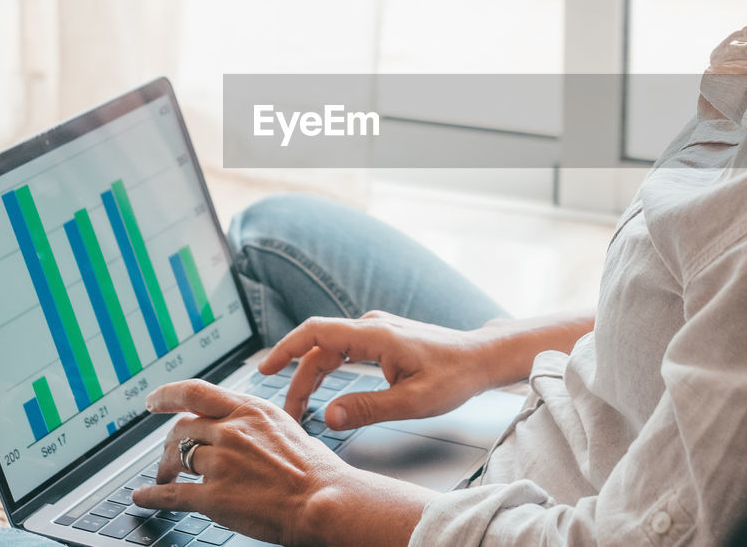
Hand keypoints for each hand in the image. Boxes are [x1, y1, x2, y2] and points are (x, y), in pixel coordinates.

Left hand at [132, 379, 350, 544]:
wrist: (324, 500)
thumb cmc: (315, 470)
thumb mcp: (286, 427)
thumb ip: (257, 424)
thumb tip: (244, 428)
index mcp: (249, 410)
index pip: (195, 392)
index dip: (168, 395)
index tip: (154, 400)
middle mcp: (231, 430)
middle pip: (182, 428)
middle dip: (168, 443)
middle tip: (165, 456)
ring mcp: (221, 463)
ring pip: (176, 459)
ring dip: (165, 470)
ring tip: (164, 479)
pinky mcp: (214, 496)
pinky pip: (172, 494)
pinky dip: (153, 496)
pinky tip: (145, 498)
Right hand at [258, 310, 504, 429]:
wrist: (481, 358)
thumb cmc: (454, 377)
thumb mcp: (412, 401)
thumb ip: (368, 409)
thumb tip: (329, 418)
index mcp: (375, 335)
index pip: (316, 333)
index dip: (286, 348)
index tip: (265, 369)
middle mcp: (371, 327)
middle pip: (319, 348)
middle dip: (298, 380)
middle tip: (288, 415)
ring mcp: (376, 331)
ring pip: (330, 351)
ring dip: (312, 377)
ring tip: (302, 409)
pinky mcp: (382, 340)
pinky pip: (344, 351)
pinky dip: (328, 370)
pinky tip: (324, 391)